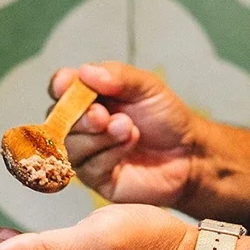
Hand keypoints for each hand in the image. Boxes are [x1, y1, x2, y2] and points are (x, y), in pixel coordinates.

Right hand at [49, 62, 204, 209]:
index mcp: (90, 96)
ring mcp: (87, 152)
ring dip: (100, 136)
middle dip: (81, 116)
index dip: (61, 85)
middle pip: (60, 119)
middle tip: (103, 115)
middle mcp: (83, 124)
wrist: (189, 153)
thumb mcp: (148, 87)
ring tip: (129, 129)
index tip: (67, 84)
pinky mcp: (96, 178)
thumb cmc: (166, 117)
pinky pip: (89, 167)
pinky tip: (130, 144)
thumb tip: (84, 71)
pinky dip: (109, 153)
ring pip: (72, 145)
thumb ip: (118, 76)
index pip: (62, 88)